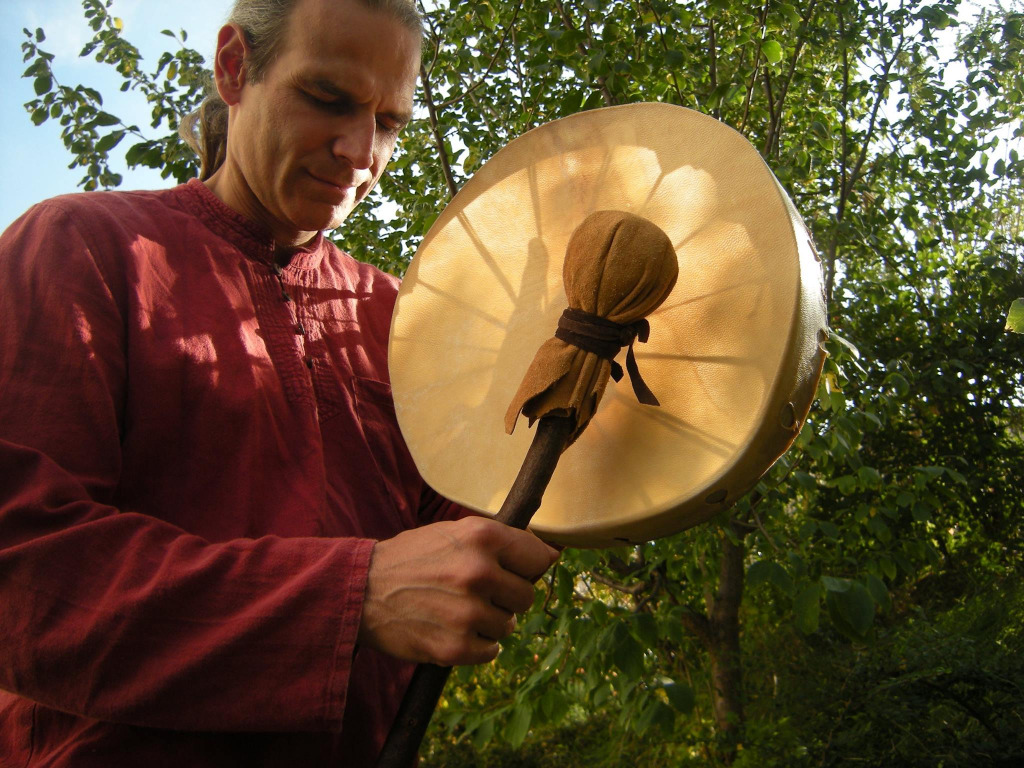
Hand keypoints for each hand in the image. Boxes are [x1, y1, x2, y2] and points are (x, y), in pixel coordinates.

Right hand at [357, 516, 559, 665]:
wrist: (363, 591)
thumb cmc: (414, 557)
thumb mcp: (454, 532)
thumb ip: (501, 541)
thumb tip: (552, 554)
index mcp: (482, 536)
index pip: (538, 558)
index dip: (526, 566)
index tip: (513, 570)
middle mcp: (479, 572)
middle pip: (526, 596)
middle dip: (505, 596)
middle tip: (473, 591)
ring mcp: (468, 612)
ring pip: (509, 625)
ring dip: (489, 622)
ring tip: (456, 608)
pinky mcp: (456, 647)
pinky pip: (490, 651)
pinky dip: (475, 645)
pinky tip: (450, 628)